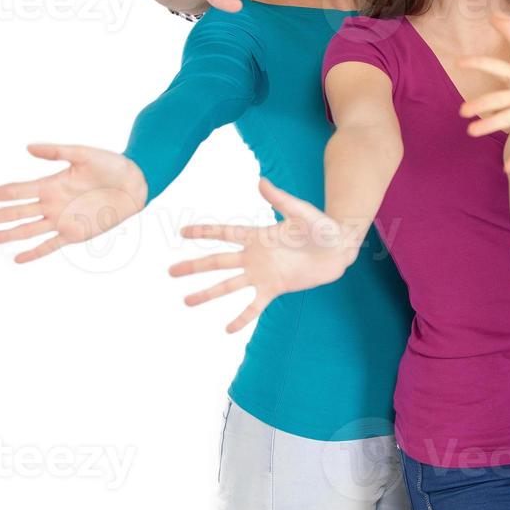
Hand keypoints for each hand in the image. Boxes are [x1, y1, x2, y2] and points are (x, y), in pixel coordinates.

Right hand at [0, 144, 147, 262]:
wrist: (137, 182)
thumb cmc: (112, 164)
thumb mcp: (83, 154)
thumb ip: (57, 151)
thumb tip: (28, 147)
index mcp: (50, 184)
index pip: (14, 191)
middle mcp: (51, 204)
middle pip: (14, 212)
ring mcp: (61, 220)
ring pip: (26, 230)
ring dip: (4, 235)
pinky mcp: (75, 233)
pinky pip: (51, 245)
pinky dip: (35, 252)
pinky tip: (18, 258)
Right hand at [169, 178, 352, 332]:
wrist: (339, 248)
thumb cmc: (321, 226)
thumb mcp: (300, 211)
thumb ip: (280, 199)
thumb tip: (261, 180)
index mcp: (258, 235)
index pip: (225, 233)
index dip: (204, 232)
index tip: (181, 232)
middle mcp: (255, 256)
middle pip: (218, 262)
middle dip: (194, 266)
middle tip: (170, 271)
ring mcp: (263, 273)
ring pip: (229, 285)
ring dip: (208, 294)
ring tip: (187, 301)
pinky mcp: (275, 288)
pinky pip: (254, 306)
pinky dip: (242, 318)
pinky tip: (228, 329)